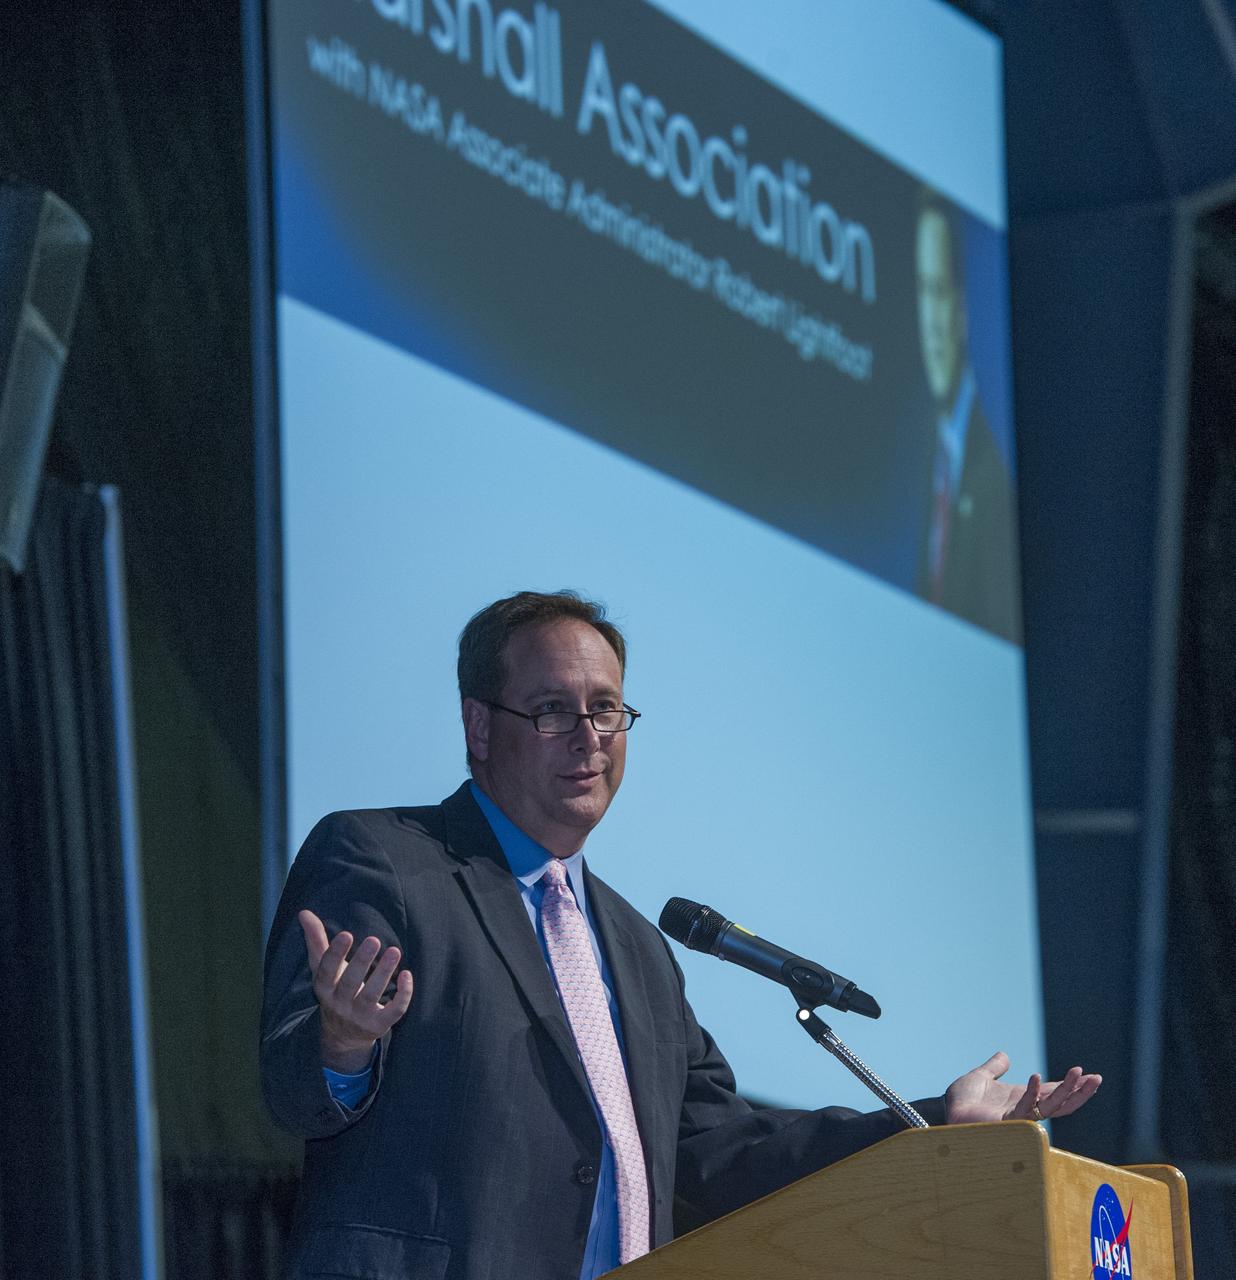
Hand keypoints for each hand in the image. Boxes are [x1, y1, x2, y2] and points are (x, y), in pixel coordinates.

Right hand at [299, 909, 414, 1072]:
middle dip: (361, 962)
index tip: (346, 934)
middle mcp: (339, 1004)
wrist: (342, 1036)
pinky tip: (407, 974)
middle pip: (350, 983)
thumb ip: (316, 940)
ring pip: (371, 996)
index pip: (326, 971)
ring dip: (383, 974)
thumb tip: (304, 912)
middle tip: (375, 940)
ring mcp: (359, 1017)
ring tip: (395, 951)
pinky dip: (402, 996)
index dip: (335, 954)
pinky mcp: (378, 1025)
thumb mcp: (323, 968)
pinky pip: (392, 1012)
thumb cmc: (335, 990)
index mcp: (324, 988)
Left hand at [944, 1051, 1100, 1124]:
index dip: (1071, 1085)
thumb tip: (1004, 1054)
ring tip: (1079, 1074)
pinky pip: (1024, 1109)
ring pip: (1049, 1106)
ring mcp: (1017, 1118)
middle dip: (1079, 1091)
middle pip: (1060, 1103)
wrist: (946, 1108)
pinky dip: (1031, 1093)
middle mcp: (1025, 1110)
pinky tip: (1035, 1076)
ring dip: (1065, 1091)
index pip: (1053, 1092)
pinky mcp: (1005, 1122)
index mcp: (1023, 1099)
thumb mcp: (982, 1077)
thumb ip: (994, 1067)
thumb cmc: (962, 1099)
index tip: (1090, 1076)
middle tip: (1097, 1078)